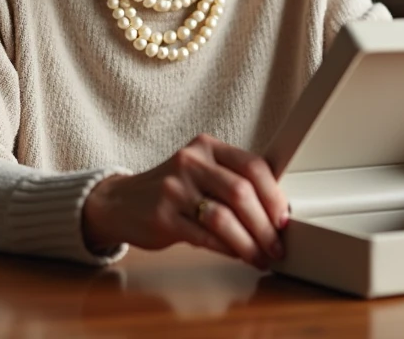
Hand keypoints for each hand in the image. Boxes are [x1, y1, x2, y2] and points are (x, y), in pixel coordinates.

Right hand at [82, 134, 289, 268]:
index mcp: (206, 146)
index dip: (274, 195)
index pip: (252, 165)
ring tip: (260, 257)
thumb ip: (232, 181)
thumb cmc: (171, 190)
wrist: (119, 202)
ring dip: (249, 243)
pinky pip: (204, 237)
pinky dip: (228, 250)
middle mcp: (190, 162)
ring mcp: (174, 189)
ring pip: (224, 218)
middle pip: (241, 193)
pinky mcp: (162, 217)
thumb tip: (275, 211)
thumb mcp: (200, 171)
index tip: (284, 218)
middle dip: (265, 225)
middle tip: (276, 245)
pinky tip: (238, 256)